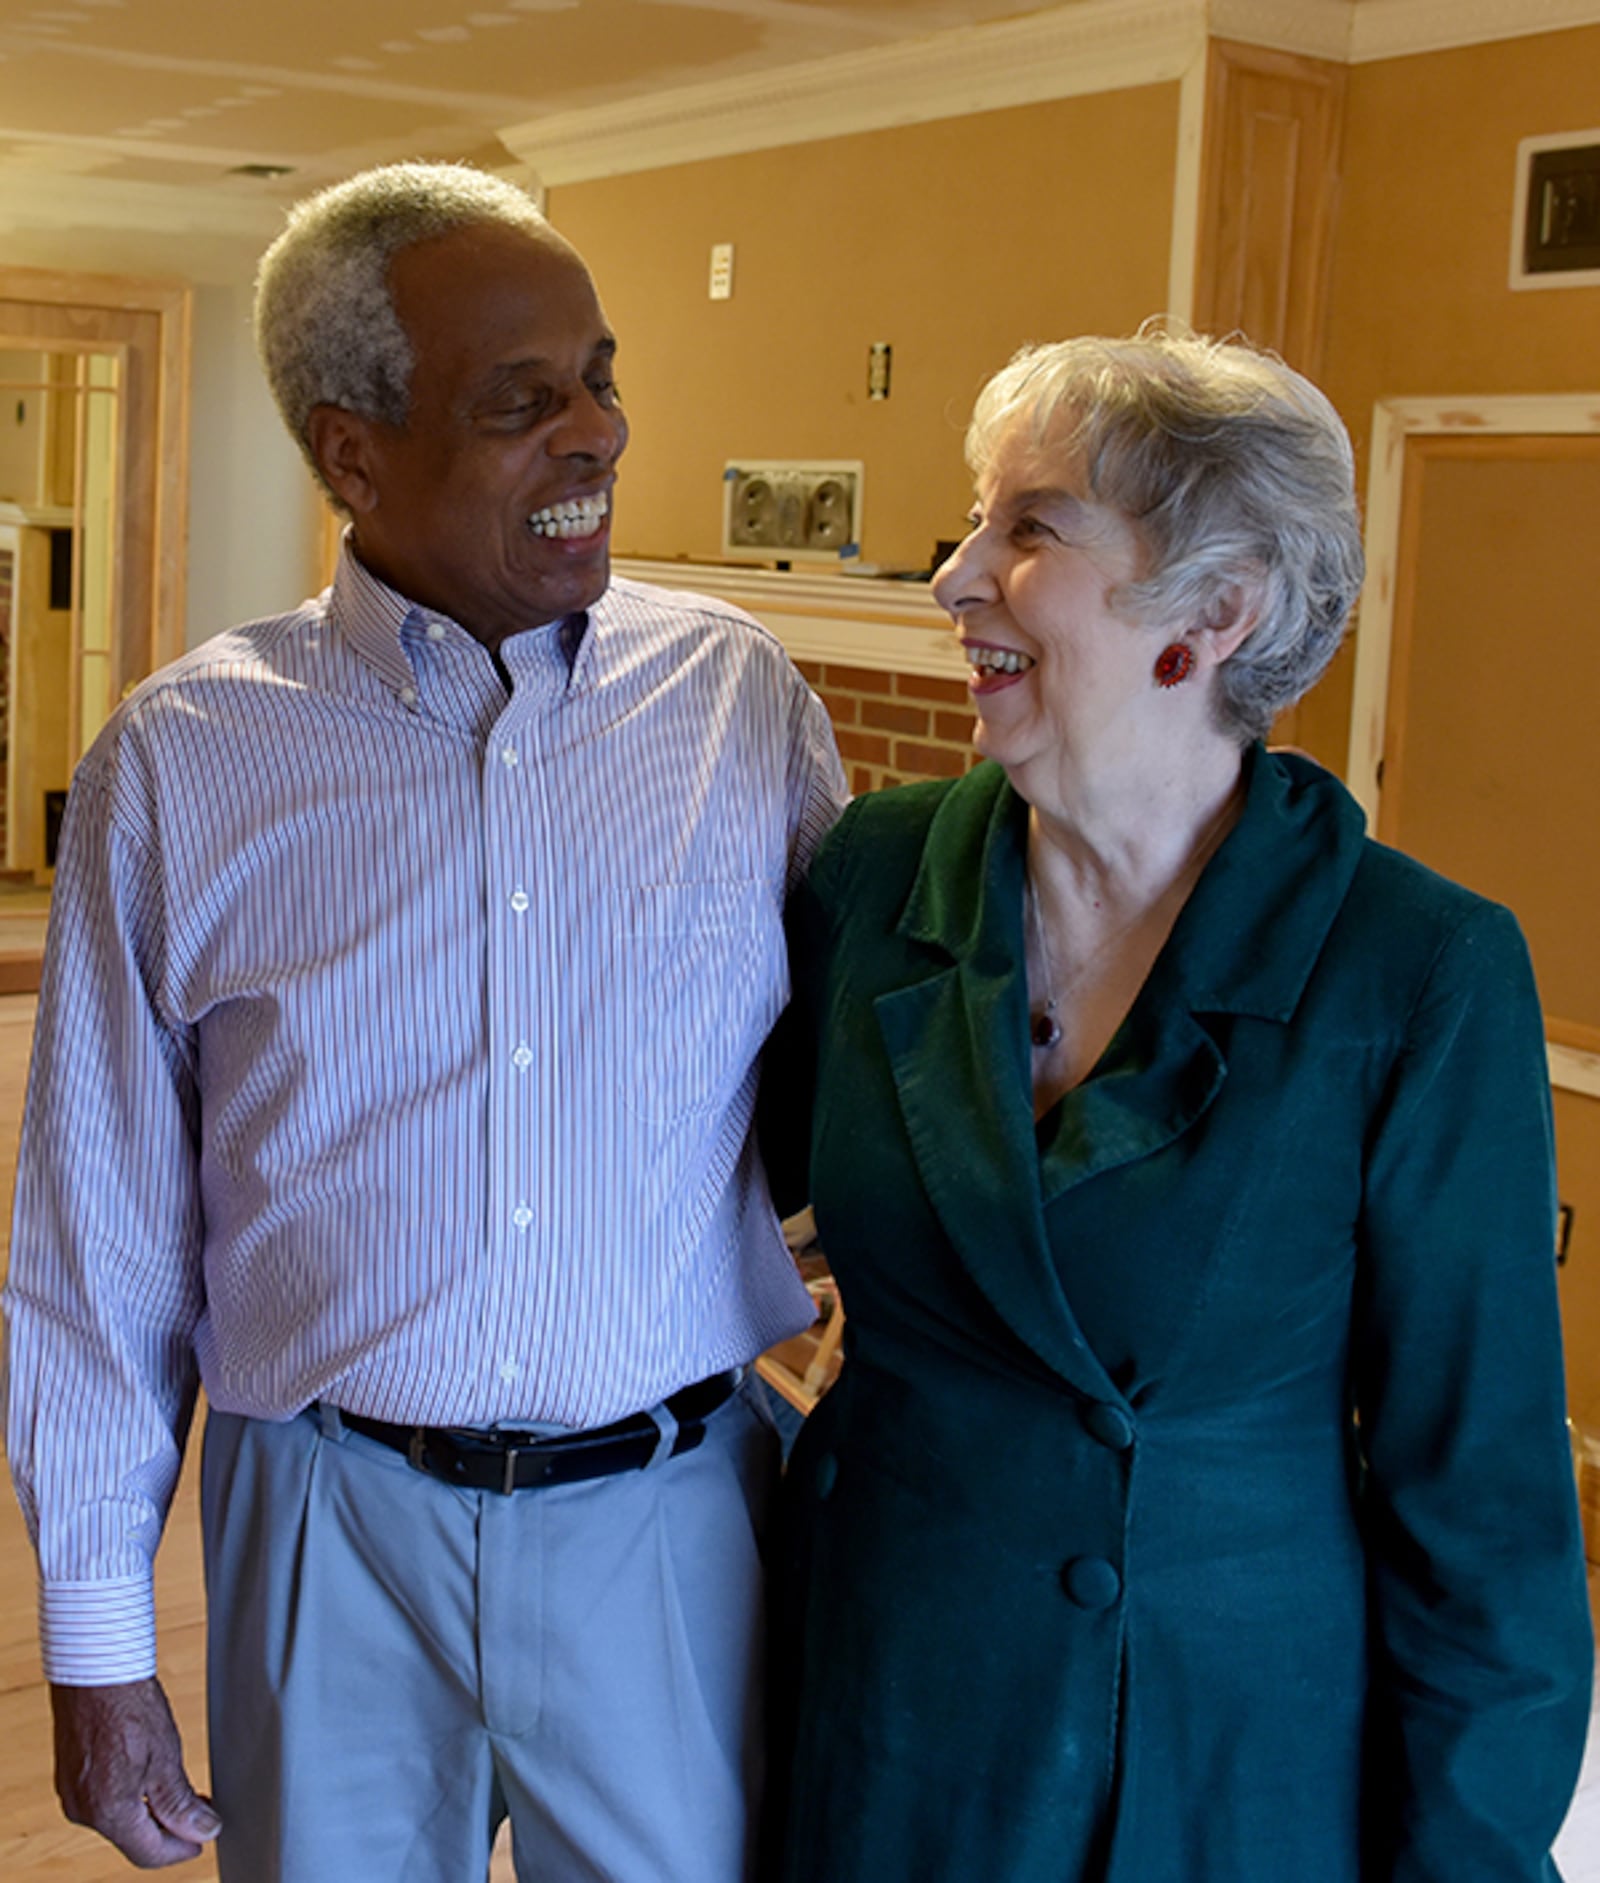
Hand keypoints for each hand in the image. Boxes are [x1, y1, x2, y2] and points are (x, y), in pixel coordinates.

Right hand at [51, 1677, 221, 1866]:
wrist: (94, 1668)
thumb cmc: (128, 1704)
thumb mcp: (165, 1757)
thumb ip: (180, 1803)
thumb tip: (203, 1831)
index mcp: (108, 1811)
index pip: (149, 1853)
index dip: (181, 1849)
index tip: (205, 1837)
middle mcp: (84, 1810)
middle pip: (133, 1838)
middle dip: (169, 1829)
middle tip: (201, 1811)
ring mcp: (73, 1794)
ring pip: (119, 1820)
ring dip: (151, 1813)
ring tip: (181, 1792)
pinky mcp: (70, 1777)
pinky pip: (104, 1801)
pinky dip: (130, 1798)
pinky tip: (150, 1779)